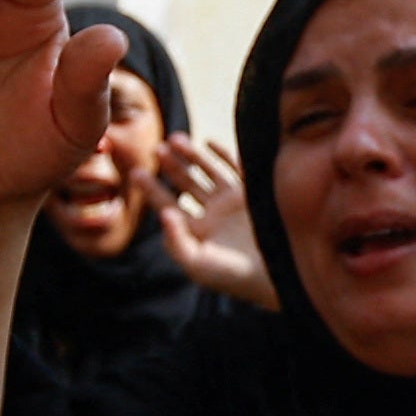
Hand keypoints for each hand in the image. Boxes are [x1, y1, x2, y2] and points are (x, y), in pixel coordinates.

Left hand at [150, 131, 276, 308]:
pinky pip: (236, 168)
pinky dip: (224, 154)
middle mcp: (213, 214)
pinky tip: (209, 142)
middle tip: (157, 149)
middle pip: (186, 182)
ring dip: (192, 155)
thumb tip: (163, 214)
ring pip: (208, 171)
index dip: (151, 189)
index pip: (167, 204)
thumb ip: (176, 241)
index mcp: (196, 231)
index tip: (136, 172)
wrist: (280, 274)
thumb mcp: (198, 264)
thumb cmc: (235, 276)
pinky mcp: (254, 193)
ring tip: (176, 139)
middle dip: (171, 166)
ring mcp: (234, 202)